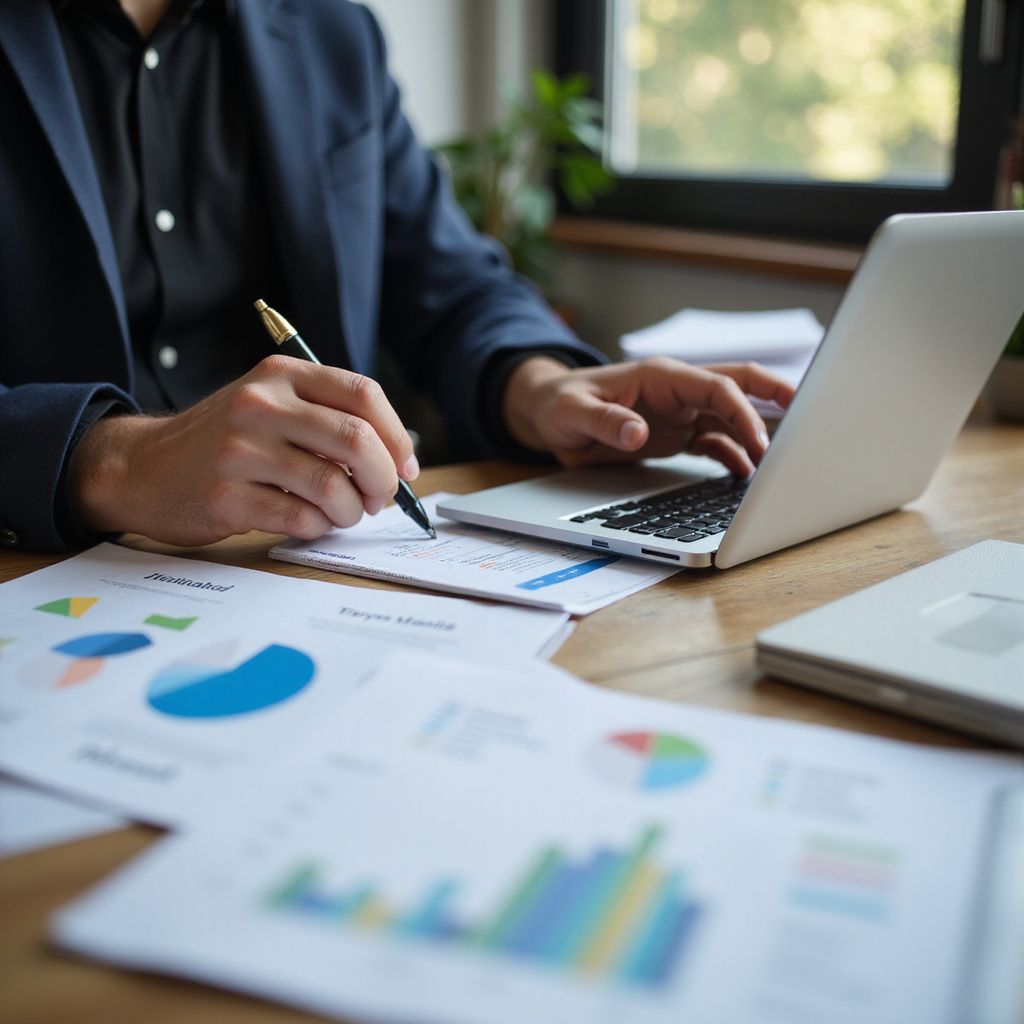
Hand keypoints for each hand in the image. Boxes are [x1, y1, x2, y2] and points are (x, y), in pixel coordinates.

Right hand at [70, 355, 417, 544]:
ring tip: (342, 513)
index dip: (397, 436)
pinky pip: (301, 518)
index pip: (363, 394)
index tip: (406, 467)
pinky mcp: (226, 496)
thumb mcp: (269, 406)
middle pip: (356, 439)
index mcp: (280, 376)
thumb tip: (397, 460)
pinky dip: (318, 526)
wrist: (141, 467)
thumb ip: (326, 419)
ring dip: (351, 510)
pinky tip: (307, 521)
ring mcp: (240, 450)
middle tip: (381, 497)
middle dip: (383, 478)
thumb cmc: (223, 442)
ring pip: (332, 485)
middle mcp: (260, 404)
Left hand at [502, 356, 795, 474]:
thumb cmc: (560, 405)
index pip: (718, 387)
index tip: (763, 443)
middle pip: (740, 389)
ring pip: (733, 418)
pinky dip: (735, 458)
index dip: (745, 412)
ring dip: (758, 438)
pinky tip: (747, 479)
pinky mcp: (676, 434)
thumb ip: (605, 422)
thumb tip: (636, 435)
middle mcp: (678, 392)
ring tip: (781, 467)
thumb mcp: (573, 413)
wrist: (549, 413)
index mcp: (662, 377)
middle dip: (777, 400)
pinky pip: (716, 443)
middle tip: (812, 421)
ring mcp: (681, 413)